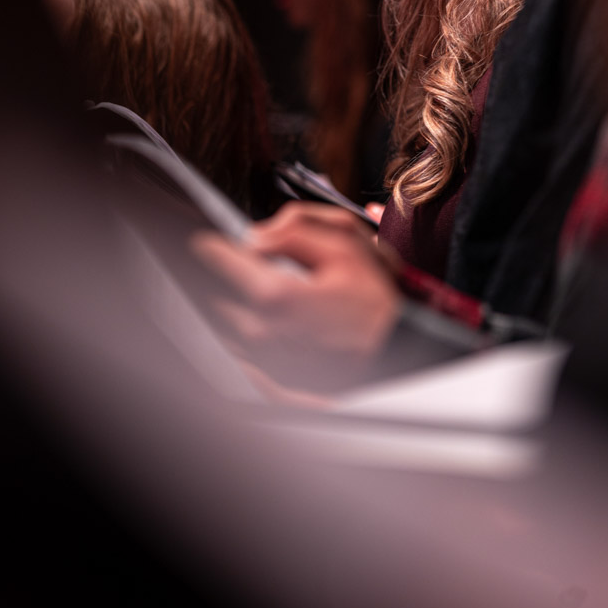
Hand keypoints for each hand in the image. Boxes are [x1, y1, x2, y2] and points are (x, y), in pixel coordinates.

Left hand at [192, 202, 400, 365]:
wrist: (398, 353)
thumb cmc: (376, 304)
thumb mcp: (346, 245)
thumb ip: (295, 228)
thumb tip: (256, 233)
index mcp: (275, 295)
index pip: (216, 258)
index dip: (211, 242)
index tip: (209, 239)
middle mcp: (262, 331)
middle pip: (211, 292)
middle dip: (219, 275)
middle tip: (236, 266)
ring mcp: (263, 359)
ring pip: (220, 323)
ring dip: (227, 304)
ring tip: (252, 294)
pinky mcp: (269, 379)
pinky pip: (235, 352)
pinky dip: (238, 334)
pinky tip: (260, 323)